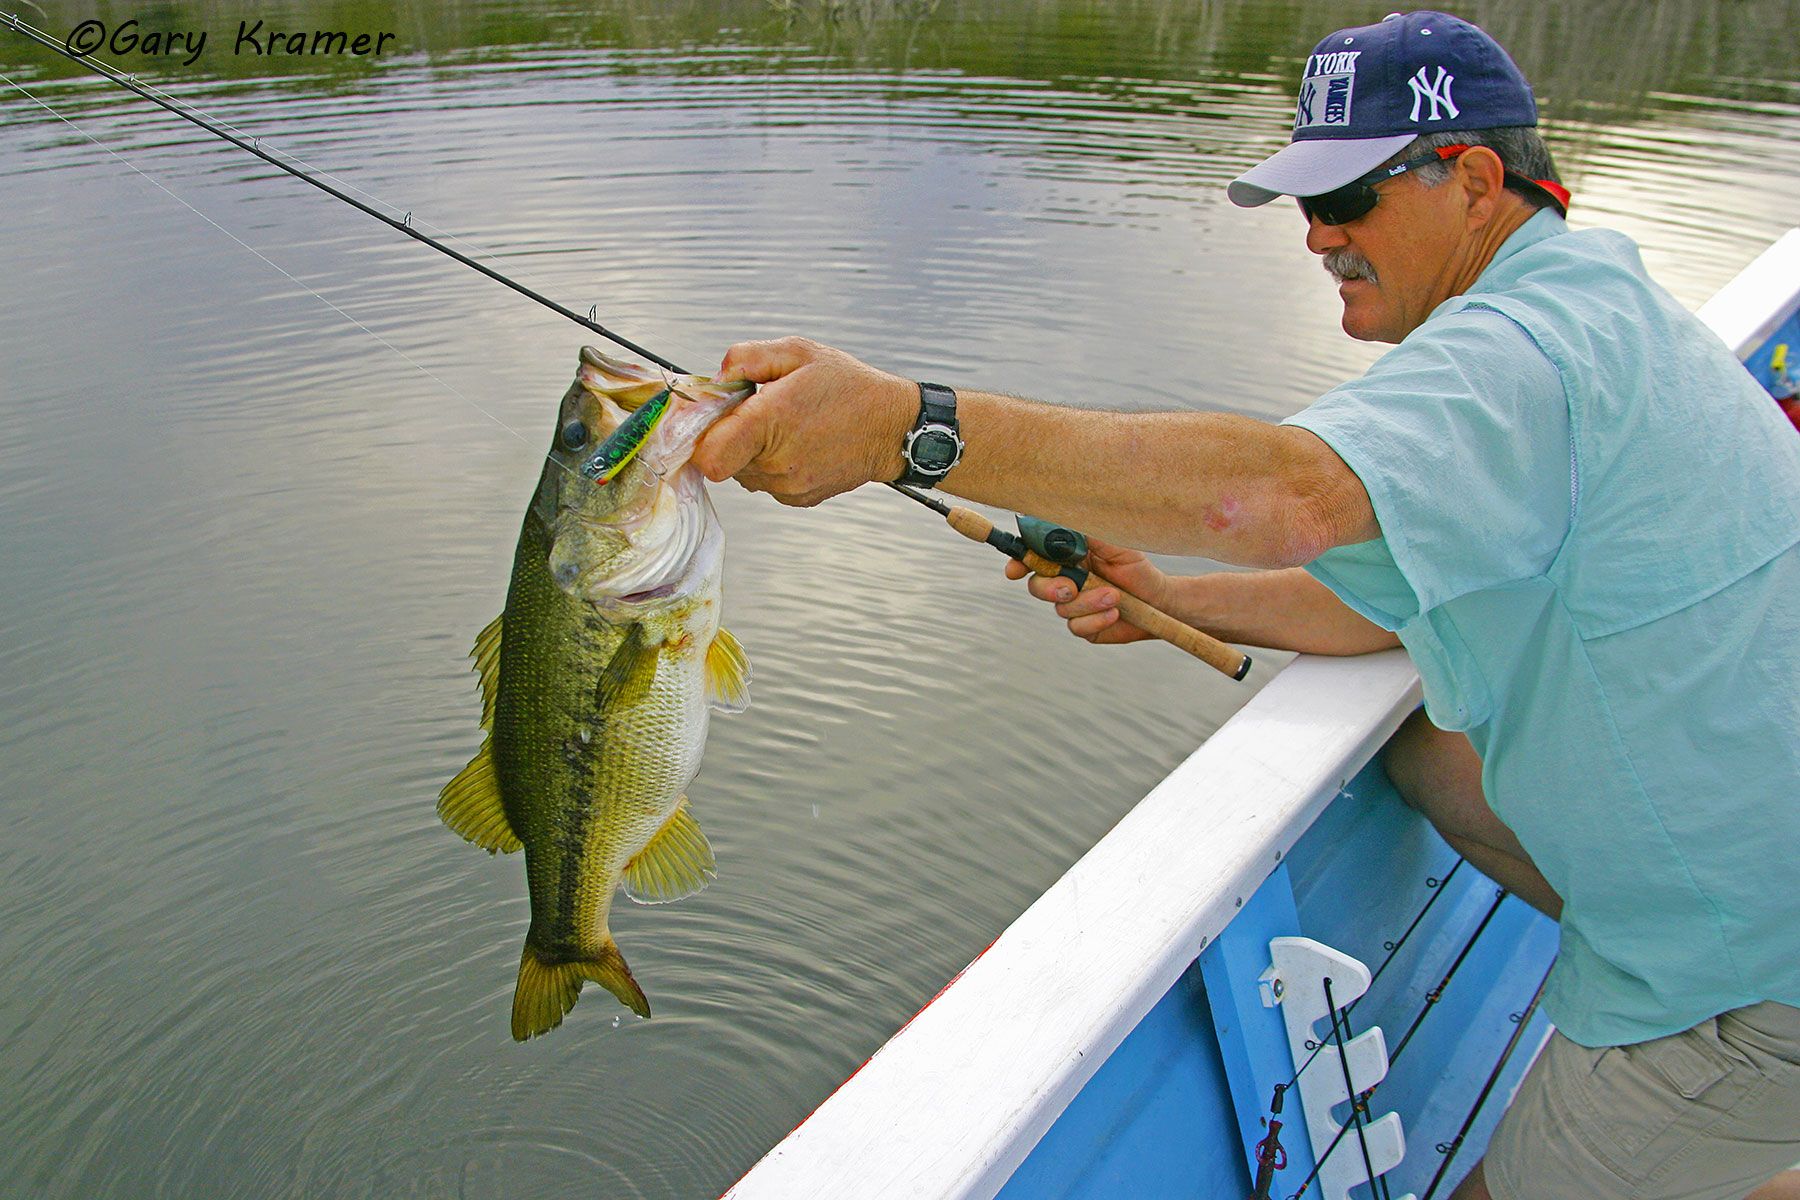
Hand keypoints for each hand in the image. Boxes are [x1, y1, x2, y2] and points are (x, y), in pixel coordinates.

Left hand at [691, 337, 916, 506]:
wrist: (891, 427)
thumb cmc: (848, 386)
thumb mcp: (798, 351)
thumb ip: (747, 357)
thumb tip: (716, 378)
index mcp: (770, 422)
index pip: (708, 456)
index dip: (702, 437)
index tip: (715, 419)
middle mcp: (776, 462)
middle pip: (722, 461)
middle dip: (731, 436)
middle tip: (758, 412)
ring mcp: (788, 486)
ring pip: (743, 473)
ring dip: (752, 451)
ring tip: (784, 426)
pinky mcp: (798, 498)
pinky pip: (765, 483)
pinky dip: (771, 465)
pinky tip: (798, 443)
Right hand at [1003, 538, 1170, 644]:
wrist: (1158, 600)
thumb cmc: (1136, 568)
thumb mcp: (1115, 545)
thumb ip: (1089, 534)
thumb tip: (1062, 521)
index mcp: (1067, 558)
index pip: (1034, 558)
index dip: (1019, 562)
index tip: (1015, 569)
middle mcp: (1065, 581)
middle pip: (1037, 586)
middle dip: (1050, 588)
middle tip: (1071, 587)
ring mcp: (1073, 605)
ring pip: (1061, 607)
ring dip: (1087, 602)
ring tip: (1114, 596)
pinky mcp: (1084, 626)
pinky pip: (1077, 626)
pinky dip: (1096, 619)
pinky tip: (1115, 612)